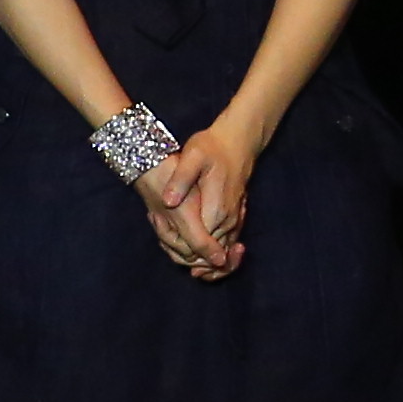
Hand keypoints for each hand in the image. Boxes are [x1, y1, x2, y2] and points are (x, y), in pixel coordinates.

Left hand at [145, 120, 256, 277]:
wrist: (237, 141)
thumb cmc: (212, 147)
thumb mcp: (193, 156)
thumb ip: (181, 180)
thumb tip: (168, 202)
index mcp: (217, 210)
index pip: (201, 247)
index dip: (182, 252)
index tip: (165, 241)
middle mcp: (228, 221)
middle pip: (211, 256)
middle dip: (189, 259)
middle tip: (165, 242)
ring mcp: (234, 220)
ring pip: (220, 253)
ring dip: (200, 259)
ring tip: (174, 246)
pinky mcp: (235, 217)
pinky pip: (225, 244)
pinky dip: (210, 252)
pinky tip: (190, 244)